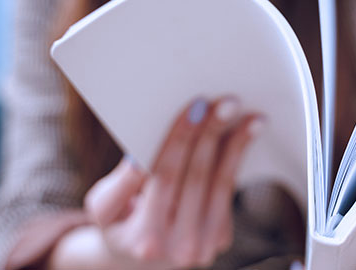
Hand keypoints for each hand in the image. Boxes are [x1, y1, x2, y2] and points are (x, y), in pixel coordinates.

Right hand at [83, 97, 259, 268]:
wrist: (135, 261)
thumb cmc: (117, 221)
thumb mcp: (104, 205)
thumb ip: (121, 182)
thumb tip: (140, 153)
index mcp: (145, 239)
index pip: (164, 177)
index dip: (181, 139)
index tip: (196, 107)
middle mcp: (178, 248)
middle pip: (197, 177)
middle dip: (213, 134)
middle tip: (228, 102)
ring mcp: (203, 246)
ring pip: (221, 183)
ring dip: (238, 145)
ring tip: (251, 117)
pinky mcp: (220, 238)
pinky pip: (227, 189)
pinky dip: (236, 159)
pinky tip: (246, 135)